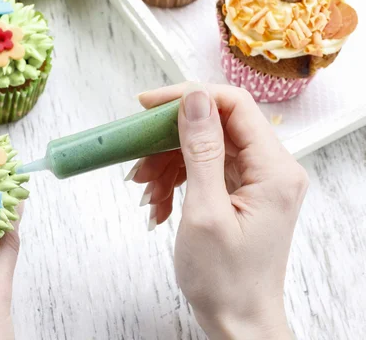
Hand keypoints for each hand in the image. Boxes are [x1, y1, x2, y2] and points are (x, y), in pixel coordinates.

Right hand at [132, 83, 307, 339]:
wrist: (237, 320)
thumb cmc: (226, 280)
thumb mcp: (205, 211)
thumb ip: (202, 150)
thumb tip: (195, 99)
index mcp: (274, 170)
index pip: (234, 105)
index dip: (189, 96)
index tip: (148, 105)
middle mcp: (271, 169)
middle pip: (215, 126)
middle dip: (169, 141)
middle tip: (138, 162)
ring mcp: (256, 181)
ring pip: (203, 148)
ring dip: (167, 166)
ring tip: (146, 194)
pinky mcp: (240, 192)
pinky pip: (203, 169)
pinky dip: (175, 182)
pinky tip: (158, 205)